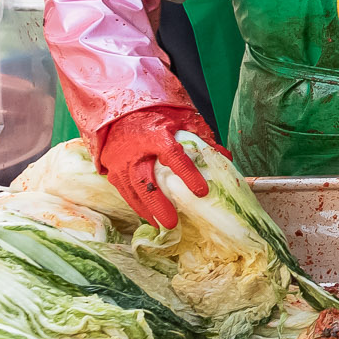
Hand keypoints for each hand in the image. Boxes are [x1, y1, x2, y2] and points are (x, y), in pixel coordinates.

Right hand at [93, 105, 218, 227]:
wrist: (120, 113)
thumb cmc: (155, 116)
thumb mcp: (180, 119)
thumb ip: (201, 137)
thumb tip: (225, 157)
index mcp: (156, 135)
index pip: (174, 156)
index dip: (188, 174)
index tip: (202, 191)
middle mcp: (135, 150)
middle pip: (145, 181)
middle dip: (159, 204)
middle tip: (172, 222)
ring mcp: (120, 162)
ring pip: (132, 191)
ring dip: (147, 210)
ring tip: (162, 226)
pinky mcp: (112, 170)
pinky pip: (124, 191)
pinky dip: (137, 206)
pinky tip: (148, 217)